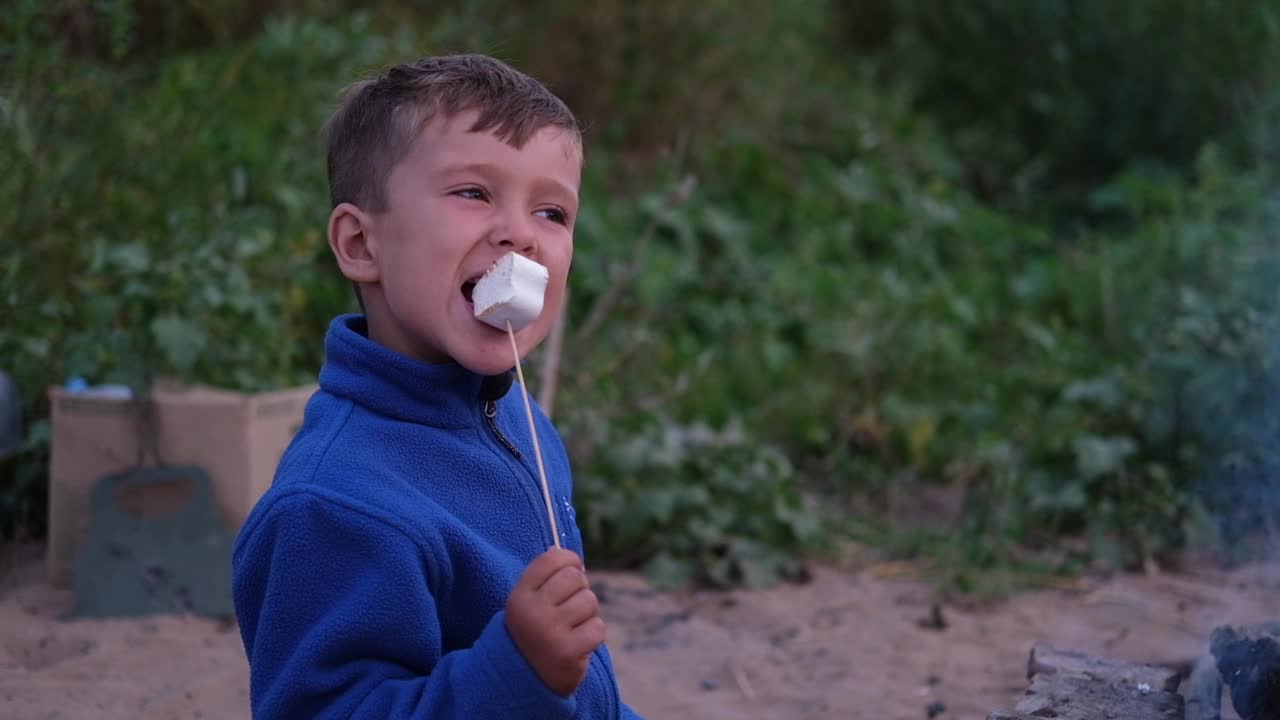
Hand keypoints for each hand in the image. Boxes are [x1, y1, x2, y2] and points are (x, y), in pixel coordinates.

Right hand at [505, 548, 605, 696]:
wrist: (526, 681)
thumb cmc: (534, 634)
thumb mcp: (528, 604)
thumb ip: (545, 579)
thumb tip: (567, 554)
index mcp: (520, 596)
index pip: (552, 559)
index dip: (570, 560)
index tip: (573, 569)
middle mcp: (533, 611)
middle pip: (575, 578)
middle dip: (580, 590)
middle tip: (571, 608)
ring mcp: (550, 632)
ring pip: (590, 601)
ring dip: (588, 614)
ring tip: (573, 628)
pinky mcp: (569, 652)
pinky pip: (598, 627)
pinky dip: (593, 634)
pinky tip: (579, 643)